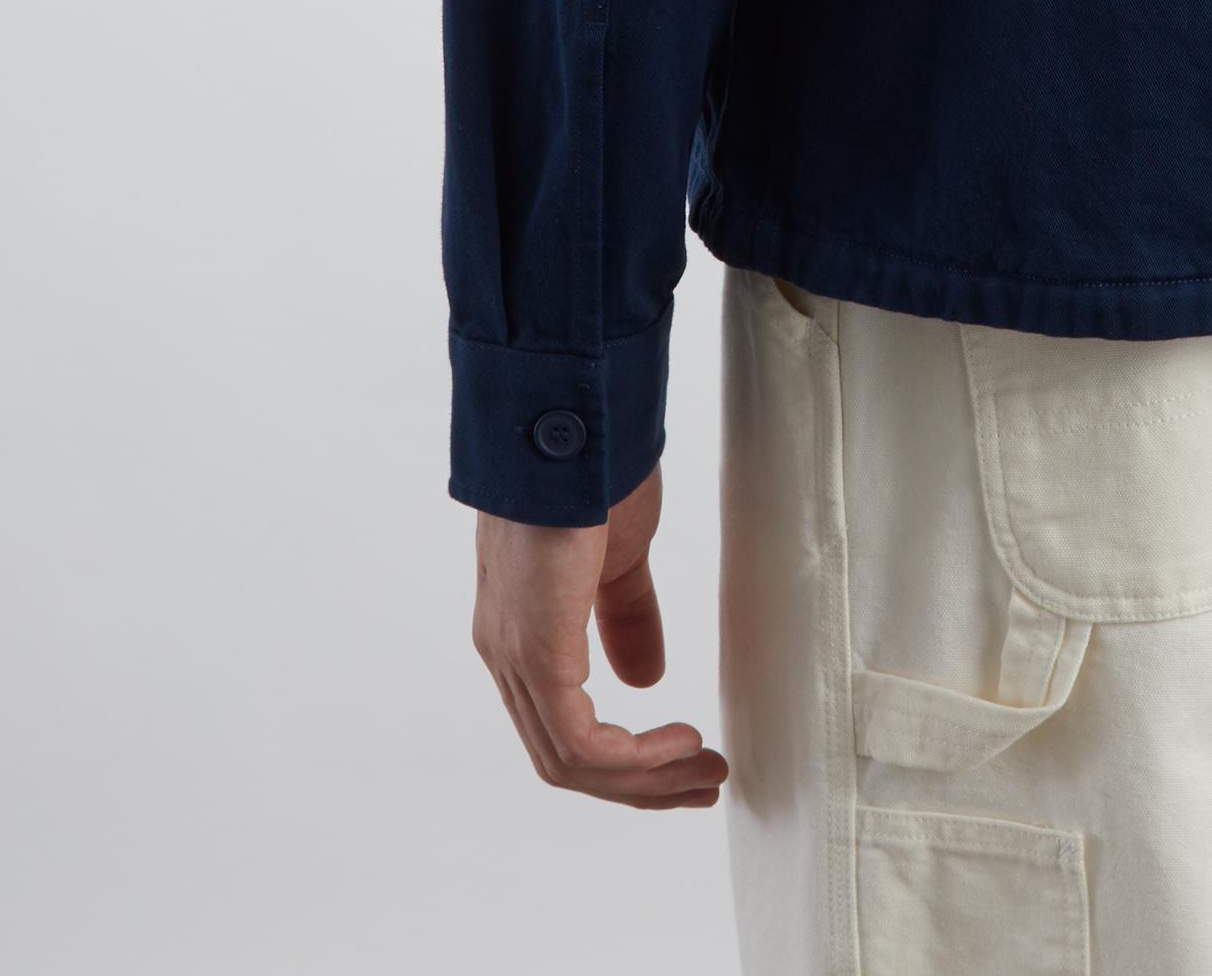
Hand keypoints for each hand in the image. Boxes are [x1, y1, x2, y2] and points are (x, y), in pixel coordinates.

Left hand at [473, 465, 726, 808]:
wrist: (570, 427)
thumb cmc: (592, 474)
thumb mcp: (617, 558)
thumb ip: (625, 617)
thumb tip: (643, 679)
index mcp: (523, 632)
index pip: (563, 727)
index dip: (625, 758)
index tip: (685, 758)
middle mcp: (507, 654)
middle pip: (566, 759)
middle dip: (642, 784)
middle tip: (704, 783)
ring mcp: (515, 656)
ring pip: (571, 760)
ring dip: (645, 779)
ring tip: (703, 769)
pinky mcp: (536, 654)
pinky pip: (577, 741)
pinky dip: (631, 758)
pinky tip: (677, 740)